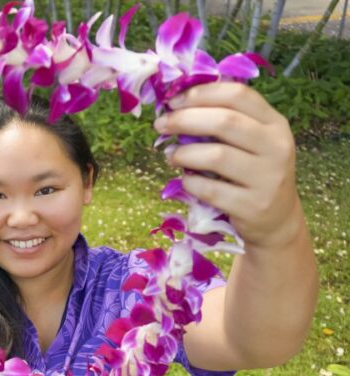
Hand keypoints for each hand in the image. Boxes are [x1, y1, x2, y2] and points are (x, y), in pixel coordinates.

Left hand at [154, 82, 300, 248]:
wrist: (276, 219)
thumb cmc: (252, 173)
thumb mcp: (251, 142)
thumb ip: (225, 122)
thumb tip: (176, 106)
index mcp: (275, 123)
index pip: (237, 95)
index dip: (200, 94)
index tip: (172, 102)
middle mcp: (276, 147)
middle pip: (224, 121)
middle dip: (184, 119)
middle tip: (160, 125)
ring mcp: (267, 178)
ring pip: (216, 155)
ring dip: (184, 153)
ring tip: (171, 156)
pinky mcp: (252, 206)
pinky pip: (210, 189)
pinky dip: (190, 182)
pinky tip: (186, 180)